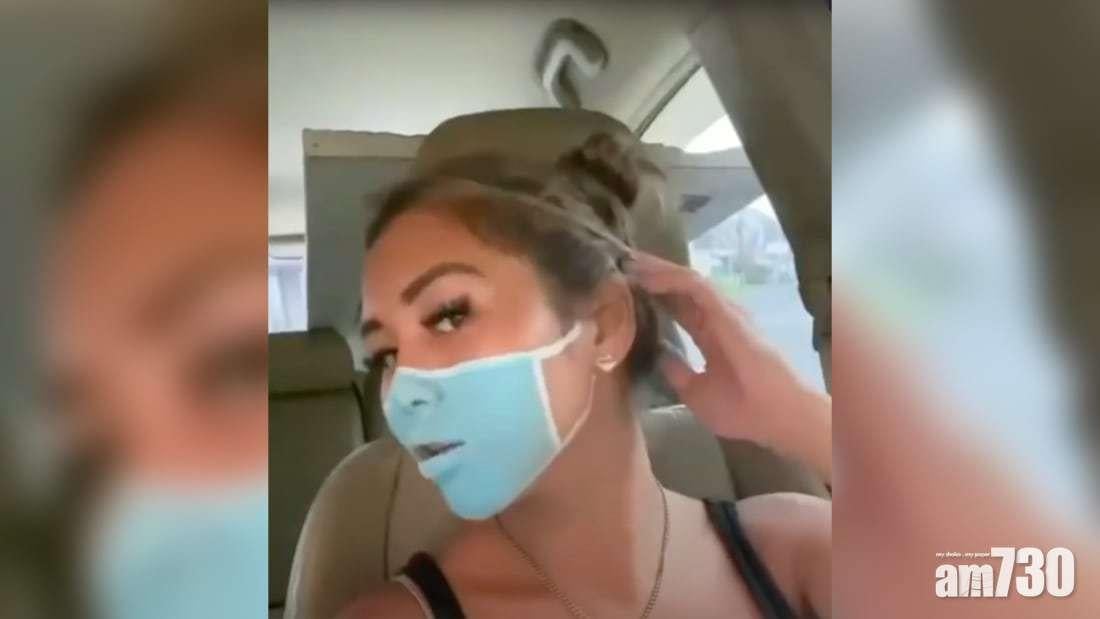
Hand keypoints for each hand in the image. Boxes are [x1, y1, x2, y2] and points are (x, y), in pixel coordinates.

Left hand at [625, 250, 830, 482]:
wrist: (776, 417)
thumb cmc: (744, 410)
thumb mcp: (697, 394)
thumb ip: (679, 373)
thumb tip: (661, 355)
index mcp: (712, 337)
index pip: (680, 308)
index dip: (656, 295)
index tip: (628, 287)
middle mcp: (717, 318)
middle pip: (680, 288)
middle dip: (652, 274)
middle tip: (624, 261)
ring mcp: (723, 312)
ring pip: (685, 280)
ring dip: (657, 270)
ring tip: (629, 261)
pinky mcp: (725, 310)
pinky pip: (694, 286)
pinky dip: (669, 278)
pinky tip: (647, 275)